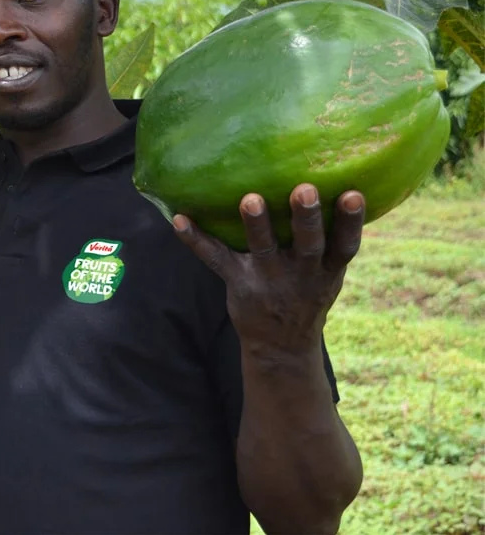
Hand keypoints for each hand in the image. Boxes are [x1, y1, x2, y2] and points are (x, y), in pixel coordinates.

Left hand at [172, 183, 365, 354]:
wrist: (281, 347)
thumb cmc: (306, 295)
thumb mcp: (328, 276)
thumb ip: (330, 243)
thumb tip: (339, 188)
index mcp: (327, 270)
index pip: (345, 245)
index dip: (351, 221)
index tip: (354, 194)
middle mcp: (301, 275)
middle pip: (308, 244)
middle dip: (307, 218)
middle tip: (304, 189)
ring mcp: (268, 279)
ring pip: (263, 249)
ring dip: (256, 224)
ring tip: (250, 199)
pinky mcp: (239, 282)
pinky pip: (215, 259)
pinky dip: (195, 240)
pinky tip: (179, 219)